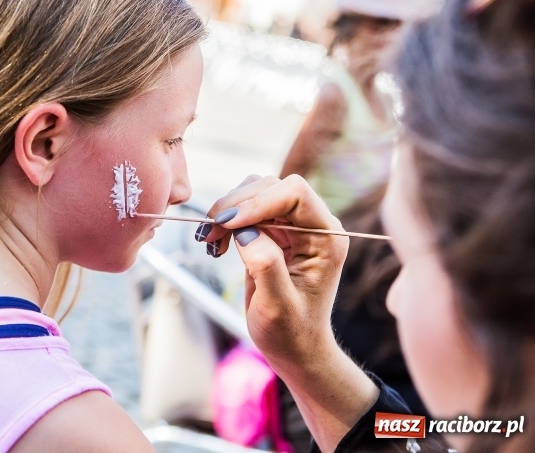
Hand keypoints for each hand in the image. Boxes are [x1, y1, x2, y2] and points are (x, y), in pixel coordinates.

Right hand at [200, 174, 347, 372]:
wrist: (294, 348)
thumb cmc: (292, 332)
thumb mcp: (278, 306)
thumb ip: (266, 265)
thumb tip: (245, 232)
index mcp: (326, 237)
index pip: (295, 193)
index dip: (258, 202)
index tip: (228, 224)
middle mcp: (312, 225)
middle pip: (270, 187)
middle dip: (236, 205)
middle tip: (208, 234)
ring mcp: (292, 226)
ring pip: (254, 193)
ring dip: (227, 211)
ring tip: (210, 241)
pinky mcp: (273, 232)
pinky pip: (245, 210)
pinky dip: (225, 222)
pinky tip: (216, 244)